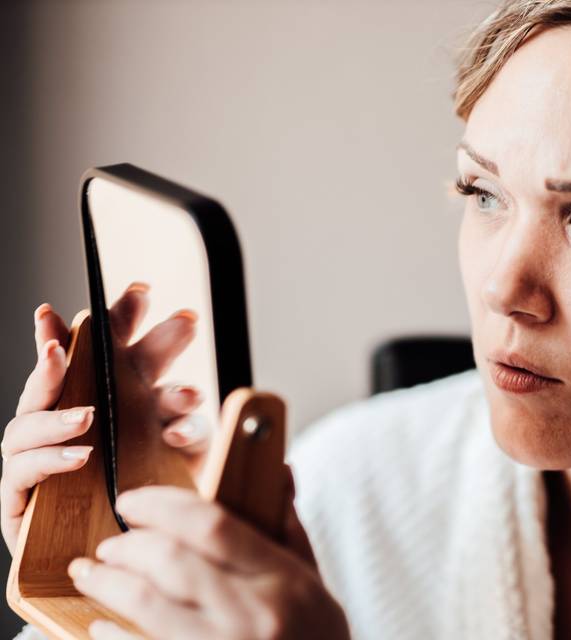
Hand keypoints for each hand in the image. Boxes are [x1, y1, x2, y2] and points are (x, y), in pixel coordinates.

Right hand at [1, 284, 206, 552]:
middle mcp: (73, 415)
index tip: (142, 292)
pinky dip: (52, 458)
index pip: (118, 350)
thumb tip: (193, 396)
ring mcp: (40, 450)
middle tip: (97, 321)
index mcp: (119, 398)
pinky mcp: (21, 492)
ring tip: (90, 413)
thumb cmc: (152, 499)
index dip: (123, 318)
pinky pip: (24, 469)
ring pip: (35, 412)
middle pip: (73, 367)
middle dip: (88, 339)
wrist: (124, 559)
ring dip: (57, 403)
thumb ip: (183, 424)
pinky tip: (80, 454)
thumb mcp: (181, 455)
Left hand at [68, 481, 349, 639]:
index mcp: (282, 578)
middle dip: (128, 545)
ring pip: (146, 604)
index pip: (213, 524)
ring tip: (93, 573)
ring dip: (107, 583)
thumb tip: (279, 469)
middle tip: (111, 543)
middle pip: (171, 560)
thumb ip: (287, 528)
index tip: (133, 500)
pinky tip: (101, 624)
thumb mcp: (311, 581)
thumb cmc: (314, 637)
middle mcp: (253, 613)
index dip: (162, 505)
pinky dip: (112, 636)